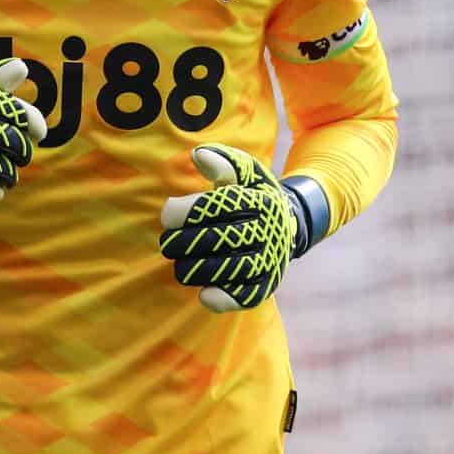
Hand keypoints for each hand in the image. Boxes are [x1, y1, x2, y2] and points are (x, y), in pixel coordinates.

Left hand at [158, 145, 305, 312]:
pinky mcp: (267, 285)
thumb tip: (198, 155)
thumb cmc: (253, 195)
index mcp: (263, 201)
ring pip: (229, 268)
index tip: (167, 216)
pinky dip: (222, 298)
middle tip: (167, 244)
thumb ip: (223, 162)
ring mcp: (270, 260)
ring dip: (196, 269)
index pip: (220, 206)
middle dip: (185, 243)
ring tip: (179, 266)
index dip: (188, 212)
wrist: (287, 225)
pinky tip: (203, 294)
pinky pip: (244, 296)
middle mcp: (270, 231)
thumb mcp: (245, 174)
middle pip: (220, 239)